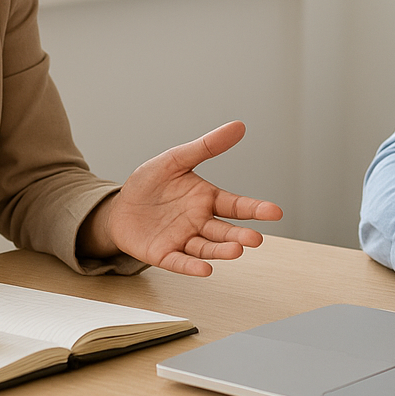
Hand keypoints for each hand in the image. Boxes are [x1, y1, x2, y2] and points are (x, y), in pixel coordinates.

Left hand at [80, 120, 282, 275]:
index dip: (255, 209)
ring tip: (237, 251)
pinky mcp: (164, 254)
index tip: (275, 212)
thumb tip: (238, 126)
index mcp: (207, 199)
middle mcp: (200, 222)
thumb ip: (207, 146)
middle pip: (224, 231)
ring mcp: (183, 240)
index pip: (236, 205)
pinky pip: (180, 261)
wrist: (120, 206)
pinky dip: (192, 266)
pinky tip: (205, 269)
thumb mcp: (176, 159)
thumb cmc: (150, 183)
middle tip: (255, 239)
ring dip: (222, 251)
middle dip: (240, 236)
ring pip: (207, 248)